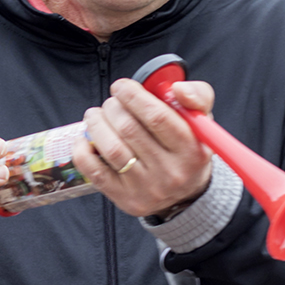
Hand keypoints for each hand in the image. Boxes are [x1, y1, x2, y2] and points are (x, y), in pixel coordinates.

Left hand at [72, 78, 213, 217]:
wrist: (186, 194)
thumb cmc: (188, 147)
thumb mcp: (201, 121)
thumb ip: (196, 96)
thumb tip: (177, 89)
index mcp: (191, 149)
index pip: (157, 116)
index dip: (133, 96)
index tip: (121, 86)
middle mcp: (170, 172)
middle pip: (129, 129)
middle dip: (113, 107)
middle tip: (111, 102)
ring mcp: (146, 188)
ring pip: (111, 149)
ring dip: (96, 124)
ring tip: (95, 115)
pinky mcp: (125, 198)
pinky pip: (95, 172)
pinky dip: (83, 150)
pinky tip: (87, 138)